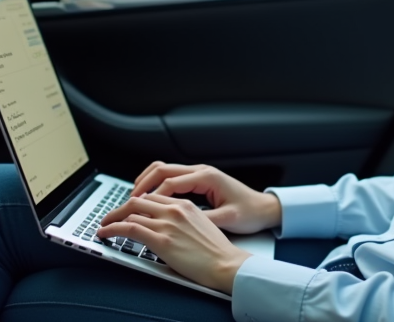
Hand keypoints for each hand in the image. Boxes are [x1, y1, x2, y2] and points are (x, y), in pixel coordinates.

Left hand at [98, 194, 249, 294]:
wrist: (226, 263)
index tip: (130, 210)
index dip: (138, 203)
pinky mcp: (161, 240)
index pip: (153, 197)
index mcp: (186, 205)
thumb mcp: (203, 225)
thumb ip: (185, 220)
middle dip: (121, 207)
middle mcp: (175, 210)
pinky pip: (129, 228)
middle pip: (139, 200)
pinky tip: (105, 232)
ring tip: (104, 224)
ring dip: (112, 217)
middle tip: (111, 215)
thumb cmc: (218, 251)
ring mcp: (167, 223)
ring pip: (130, 211)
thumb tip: (171, 226)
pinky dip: (112, 228)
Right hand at [132, 162, 281, 233]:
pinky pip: (172, 177)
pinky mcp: (199, 180)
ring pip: (165, 170)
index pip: (170, 182)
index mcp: (207, 178)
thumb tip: (180, 224)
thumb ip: (202, 220)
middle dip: (143, 184)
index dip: (150, 195)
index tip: (136, 207)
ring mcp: (200, 174)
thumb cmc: (249, 213)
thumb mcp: (226, 220)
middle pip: (162, 169)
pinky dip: (157, 185)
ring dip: (148, 182)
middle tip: (128, 201)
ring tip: (134, 198)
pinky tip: (151, 199)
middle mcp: (201, 171)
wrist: (264, 208)